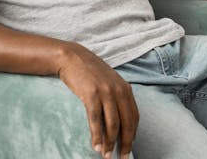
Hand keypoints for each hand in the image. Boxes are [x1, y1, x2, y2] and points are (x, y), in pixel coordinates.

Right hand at [57, 43, 137, 158]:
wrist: (72, 57)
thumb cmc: (90, 72)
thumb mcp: (110, 81)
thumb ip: (117, 97)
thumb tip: (119, 120)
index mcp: (125, 89)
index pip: (134, 117)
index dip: (132, 135)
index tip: (129, 148)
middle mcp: (118, 90)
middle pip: (126, 123)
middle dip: (125, 144)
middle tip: (121, 157)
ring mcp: (105, 92)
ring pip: (112, 124)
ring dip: (109, 143)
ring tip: (106, 155)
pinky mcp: (91, 94)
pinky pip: (96, 119)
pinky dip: (96, 135)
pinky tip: (95, 146)